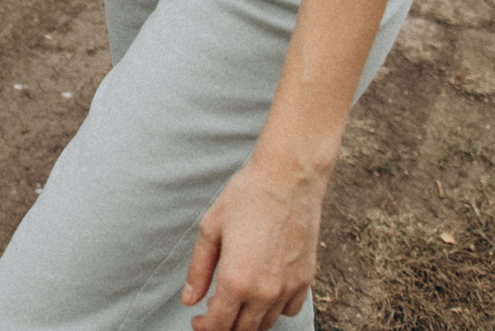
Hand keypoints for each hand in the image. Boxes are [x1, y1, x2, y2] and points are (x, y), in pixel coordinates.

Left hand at [182, 159, 324, 330]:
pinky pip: (289, 310)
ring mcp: (288, 287)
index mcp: (236, 280)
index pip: (218, 325)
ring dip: (247, 321)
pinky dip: (274, 310)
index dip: (204, 328)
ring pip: (265, 324)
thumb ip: (198, 269)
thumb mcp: (210, 229)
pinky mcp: (306, 279)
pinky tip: (263, 293)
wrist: (288, 179)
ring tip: (235, 302)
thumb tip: (189, 299)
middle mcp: (264, 291)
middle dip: (223, 326)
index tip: (197, 320)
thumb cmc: (246, 197)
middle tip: (212, 311)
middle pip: (242, 330)